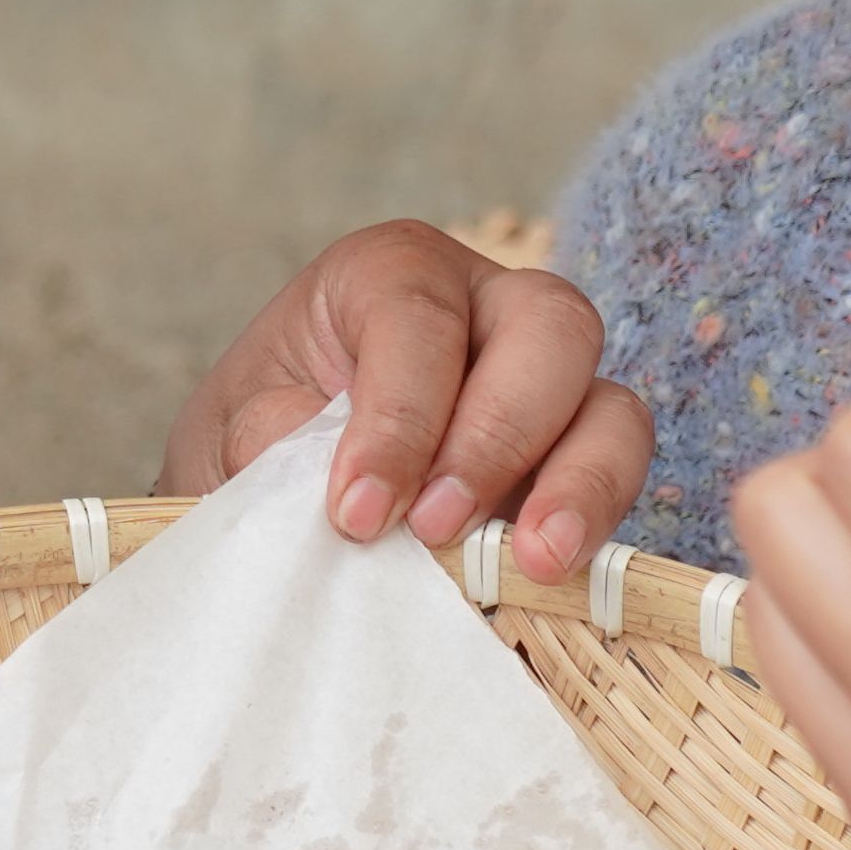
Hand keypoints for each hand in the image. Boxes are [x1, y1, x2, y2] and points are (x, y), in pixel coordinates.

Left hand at [164, 221, 651, 575]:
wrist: (270, 496)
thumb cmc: (256, 438)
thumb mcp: (233, 431)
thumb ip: (272, 440)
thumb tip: (335, 482)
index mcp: (390, 273)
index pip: (418, 316)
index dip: (398, 416)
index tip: (360, 513)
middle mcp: (484, 306)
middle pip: (547, 325)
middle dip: (498, 432)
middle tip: (437, 526)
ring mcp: (543, 384)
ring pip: (608, 400)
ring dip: (579, 482)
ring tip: (532, 562)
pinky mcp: (573, 459)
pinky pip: (617, 473)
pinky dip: (592, 521)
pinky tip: (548, 576)